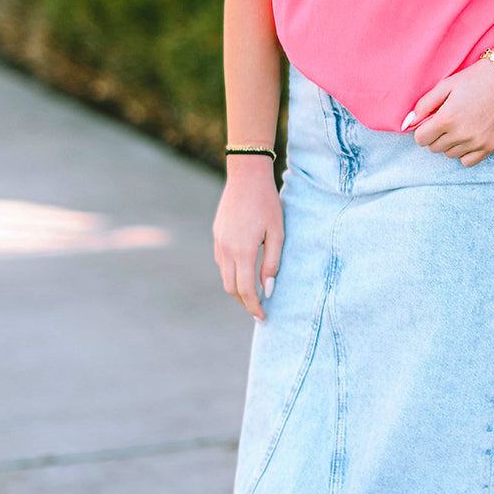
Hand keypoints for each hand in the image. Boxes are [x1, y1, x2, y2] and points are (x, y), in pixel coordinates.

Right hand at [212, 160, 283, 321]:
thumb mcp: (277, 233)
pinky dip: (232, 272)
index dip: (254, 307)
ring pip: (224, 275)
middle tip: (259, 310)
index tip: (263, 317)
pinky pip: (222, 261)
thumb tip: (268, 289)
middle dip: (245, 302)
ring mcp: (218, 242)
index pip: (245, 289)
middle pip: (231, 288)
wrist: (246, 176)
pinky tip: (245, 271)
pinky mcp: (216, 235)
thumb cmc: (267, 203)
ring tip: (254, 293)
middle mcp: (226, 249)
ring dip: (237, 287)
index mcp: (242, 250)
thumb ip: (272, 262)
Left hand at [401, 59, 493, 165]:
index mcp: (446, 119)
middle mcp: (460, 134)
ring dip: (450, 143)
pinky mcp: (489, 147)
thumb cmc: (474, 80)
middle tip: (447, 120)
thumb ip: (423, 106)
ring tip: (460, 126)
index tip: (431, 121)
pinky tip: (469, 137)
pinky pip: (467, 161)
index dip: (422, 129)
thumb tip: (406, 124)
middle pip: (434, 148)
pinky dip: (464, 152)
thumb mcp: (445, 86)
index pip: (420, 139)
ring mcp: (475, 143)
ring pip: (449, 154)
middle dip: (436, 135)